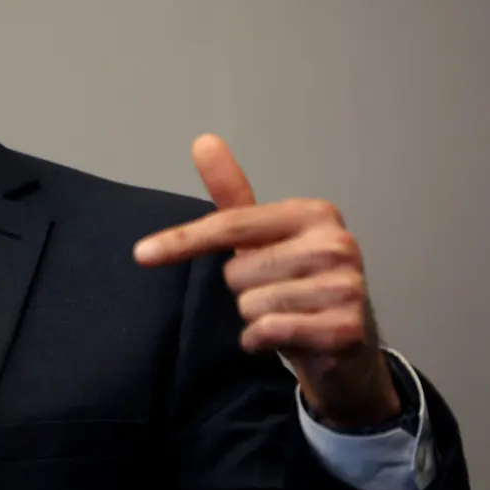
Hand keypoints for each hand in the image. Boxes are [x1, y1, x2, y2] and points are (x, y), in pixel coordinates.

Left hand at [133, 135, 400, 429]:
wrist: (346, 350)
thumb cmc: (299, 287)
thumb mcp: (265, 238)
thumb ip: (233, 195)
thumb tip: (203, 140)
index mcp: (313, 214)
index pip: (231, 224)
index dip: (184, 241)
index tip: (142, 253)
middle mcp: (335, 244)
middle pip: (236, 272)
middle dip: (243, 291)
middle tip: (276, 295)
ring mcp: (344, 286)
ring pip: (249, 305)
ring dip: (255, 319)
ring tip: (287, 315)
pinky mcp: (343, 327)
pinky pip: (266, 331)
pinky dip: (262, 341)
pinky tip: (288, 338)